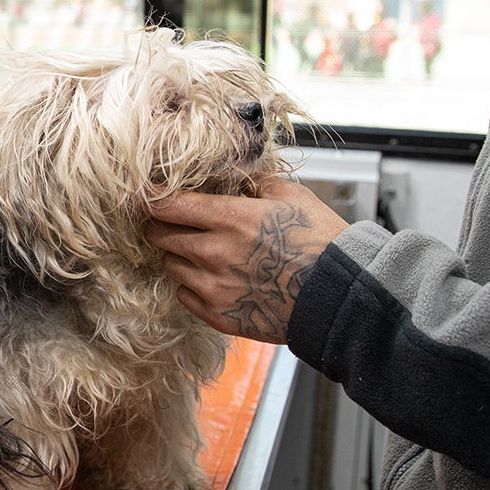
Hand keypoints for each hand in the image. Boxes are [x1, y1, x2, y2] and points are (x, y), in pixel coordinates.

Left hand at [144, 176, 348, 343]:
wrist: (341, 295)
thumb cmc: (322, 242)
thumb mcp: (291, 195)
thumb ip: (253, 182)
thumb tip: (232, 174)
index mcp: (230, 218)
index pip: (167, 204)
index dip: (153, 197)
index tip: (148, 194)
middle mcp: (214, 254)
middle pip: (159, 235)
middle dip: (162, 226)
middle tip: (175, 223)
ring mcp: (214, 288)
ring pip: (169, 265)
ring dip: (178, 256)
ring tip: (203, 252)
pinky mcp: (219, 315)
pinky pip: (184, 296)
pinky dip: (192, 285)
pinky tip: (214, 278)